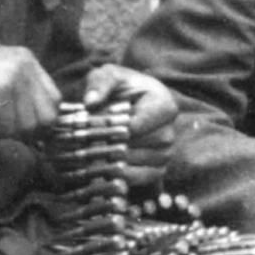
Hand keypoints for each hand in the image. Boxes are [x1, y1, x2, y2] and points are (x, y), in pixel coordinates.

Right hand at [0, 41, 60, 139]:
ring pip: (28, 127)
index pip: (55, 100)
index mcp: (25, 58)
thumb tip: (44, 133)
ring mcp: (14, 75)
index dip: (40, 121)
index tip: (21, 131)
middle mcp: (25, 64)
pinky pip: (6, 130)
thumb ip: (18, 98)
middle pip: (48, 117)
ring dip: (1, 134)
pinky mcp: (1, 90)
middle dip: (26, 132)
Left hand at [83, 64, 176, 187]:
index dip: (113, 128)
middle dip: (109, 145)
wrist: (125, 108)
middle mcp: (170, 132)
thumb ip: (100, 82)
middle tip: (85, 144)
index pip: (138, 125)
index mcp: (165, 105)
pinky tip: (99, 167)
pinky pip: (139, 178)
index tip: (93, 127)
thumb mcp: (108, 76)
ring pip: (137, 163)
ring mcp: (165, 154)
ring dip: (110, 161)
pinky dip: (117, 176)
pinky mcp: (158, 171)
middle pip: (137, 146)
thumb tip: (90, 102)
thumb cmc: (119, 90)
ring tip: (89, 154)